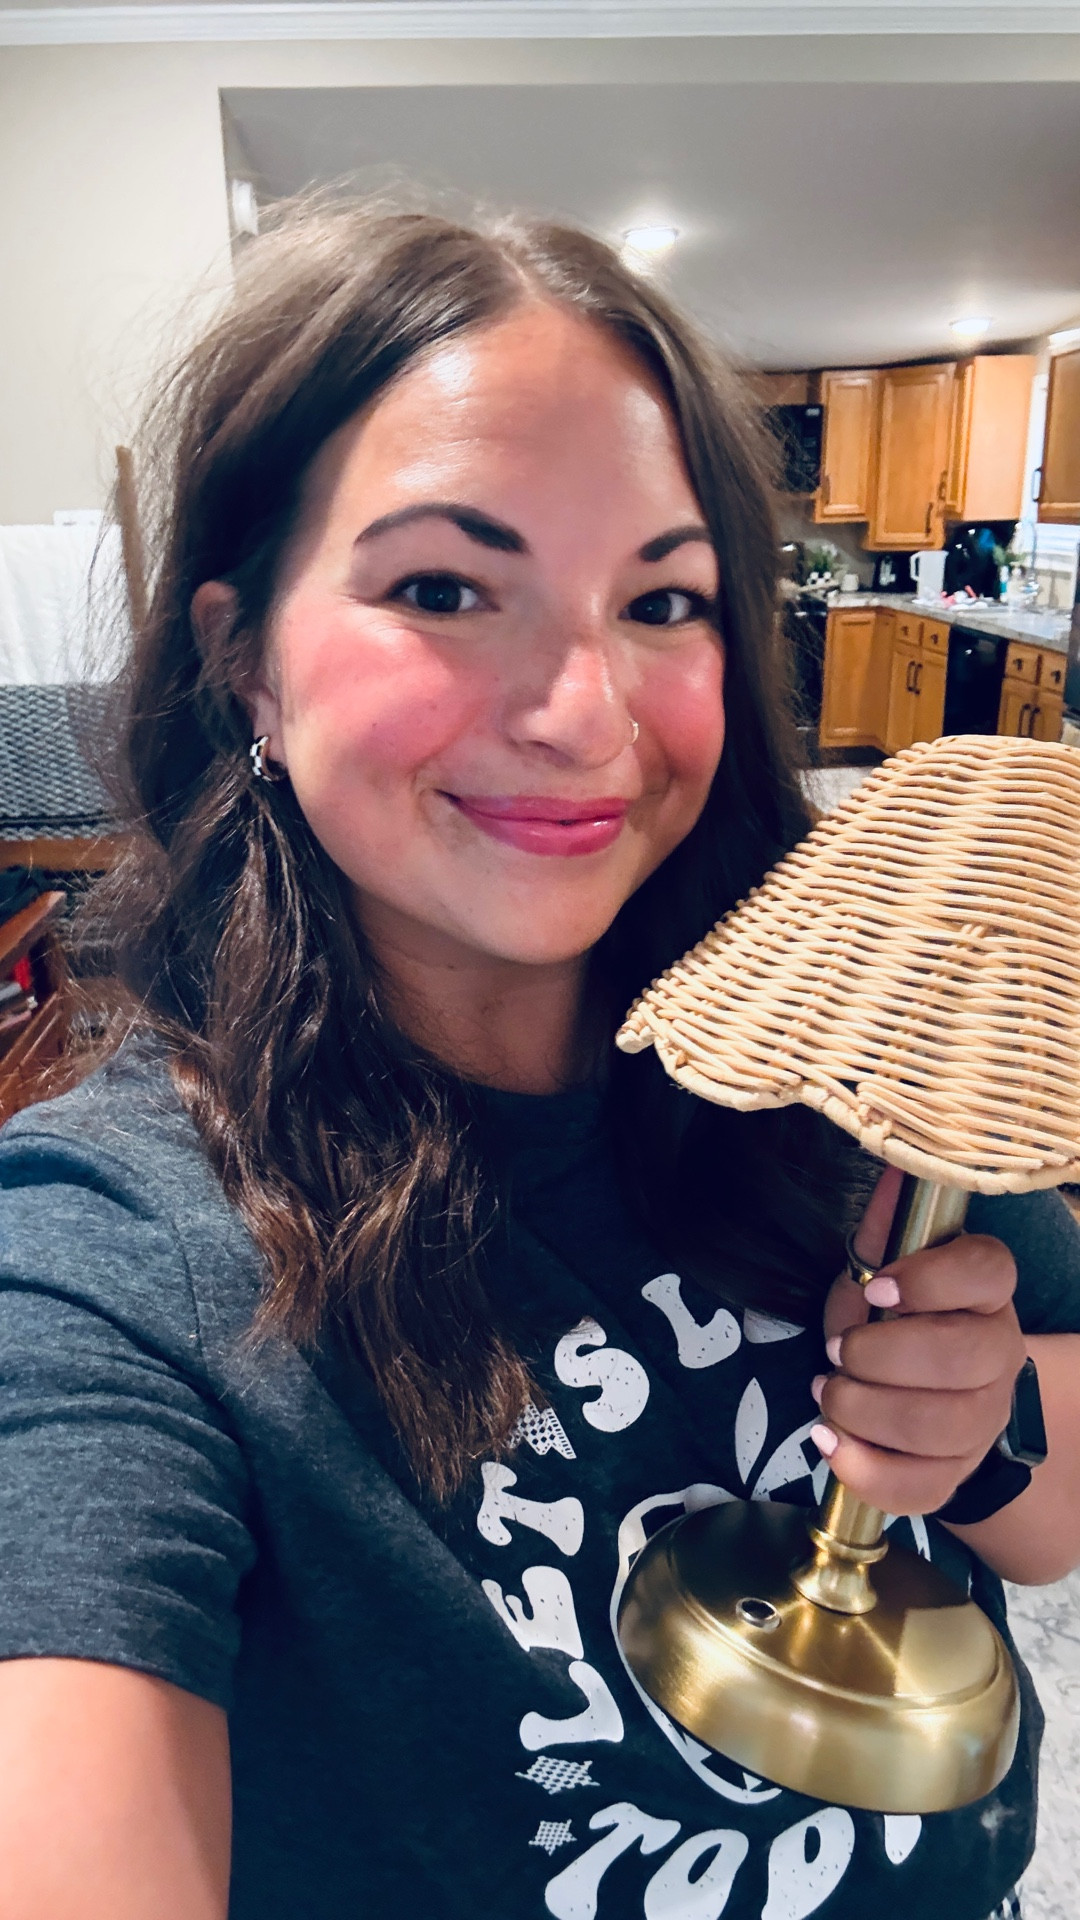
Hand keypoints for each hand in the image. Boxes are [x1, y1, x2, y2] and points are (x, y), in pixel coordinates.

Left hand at [815, 1166, 1027, 1515]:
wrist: (913, 1389)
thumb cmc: (895, 1317)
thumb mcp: (880, 1267)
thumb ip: (882, 1228)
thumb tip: (888, 1168)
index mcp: (985, 1292)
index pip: (988, 1272)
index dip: (933, 1279)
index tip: (878, 1287)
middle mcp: (997, 1354)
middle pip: (963, 1358)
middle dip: (882, 1356)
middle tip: (839, 1352)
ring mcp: (981, 1420)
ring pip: (941, 1427)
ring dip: (865, 1410)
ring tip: (827, 1392)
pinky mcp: (953, 1474)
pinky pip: (922, 1488)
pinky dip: (866, 1470)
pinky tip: (829, 1442)